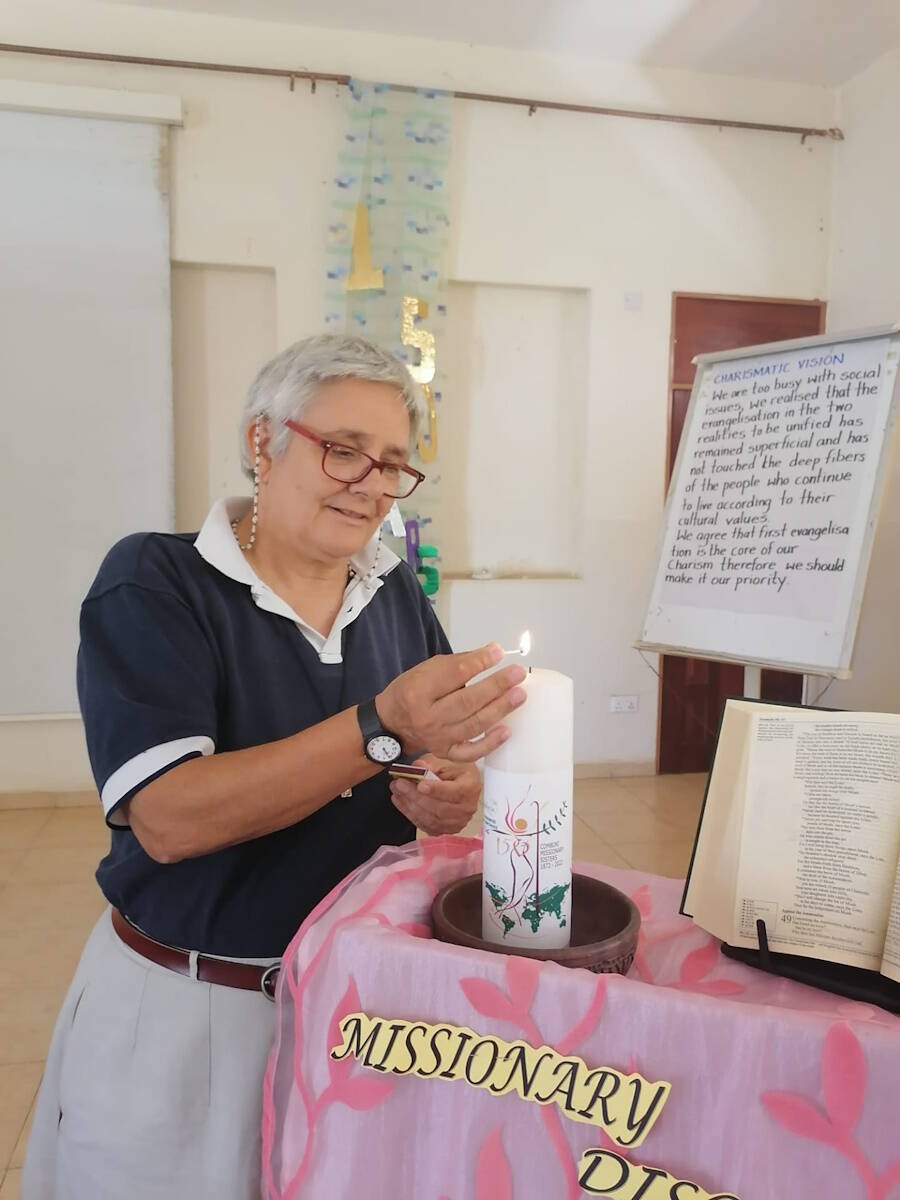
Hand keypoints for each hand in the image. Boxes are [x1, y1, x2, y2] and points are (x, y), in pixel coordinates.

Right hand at [376, 643, 526, 762]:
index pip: (454, 674)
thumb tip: (492, 653)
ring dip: (500, 709)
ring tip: (519, 695)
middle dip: (496, 686)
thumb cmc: (411, 691)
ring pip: (473, 724)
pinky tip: (506, 730)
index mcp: (418, 690)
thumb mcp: (425, 670)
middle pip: (467, 701)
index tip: (499, 652)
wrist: (391, 724)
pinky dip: (490, 743)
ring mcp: (437, 737)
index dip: (479, 662)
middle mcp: (427, 716)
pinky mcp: (445, 752)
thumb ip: (458, 663)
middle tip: (518, 674)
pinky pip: (471, 752)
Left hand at [389, 756, 480, 835]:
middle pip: (440, 808)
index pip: (454, 792)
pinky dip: (411, 814)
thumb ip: (431, 763)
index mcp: (470, 787)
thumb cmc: (455, 770)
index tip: (420, 785)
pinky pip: (426, 826)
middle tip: (399, 784)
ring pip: (431, 819)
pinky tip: (401, 802)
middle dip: (416, 796)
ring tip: (397, 792)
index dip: (436, 790)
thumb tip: (417, 766)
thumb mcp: (446, 760)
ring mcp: (457, 822)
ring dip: (410, 806)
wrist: (462, 782)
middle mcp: (466, 808)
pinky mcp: (445, 829)